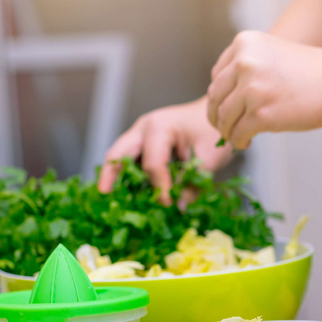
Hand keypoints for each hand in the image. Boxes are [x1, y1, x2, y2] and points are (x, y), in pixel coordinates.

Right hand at [97, 98, 232, 204]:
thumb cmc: (214, 131)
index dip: (159, 186)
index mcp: (161, 127)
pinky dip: (130, 174)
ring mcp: (142, 133)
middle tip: (104, 195)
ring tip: (116, 199)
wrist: (217, 114)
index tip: (169, 203)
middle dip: (110, 174)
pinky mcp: (145, 142)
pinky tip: (133, 192)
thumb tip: (178, 207)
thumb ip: (193, 184)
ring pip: (121, 155)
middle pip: (119, 152)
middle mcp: (145, 128)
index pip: (153, 163)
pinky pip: (131, 158)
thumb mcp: (210, 160)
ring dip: (118, 176)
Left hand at [207, 31, 321, 149]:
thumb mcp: (275, 56)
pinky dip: (239, 141)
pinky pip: (237, 132)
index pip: (218, 74)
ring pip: (223, 117)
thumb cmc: (316, 74)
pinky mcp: (260, 113)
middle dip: (217, 115)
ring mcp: (251, 88)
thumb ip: (250, 68)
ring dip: (226, 131)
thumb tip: (226, 99)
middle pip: (216, 96)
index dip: (220, 95)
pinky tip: (247, 143)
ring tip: (236, 137)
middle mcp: (244, 62)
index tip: (226, 108)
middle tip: (224, 128)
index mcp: (245, 43)